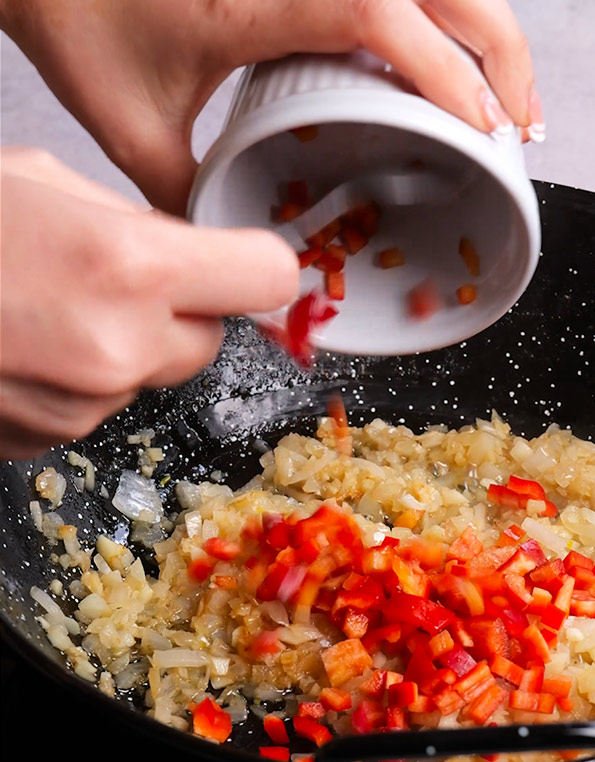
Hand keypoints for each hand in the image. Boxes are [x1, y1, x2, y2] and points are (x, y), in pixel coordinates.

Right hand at [0, 148, 297, 458]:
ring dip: (123, 347)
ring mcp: (84, 407)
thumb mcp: (42, 182)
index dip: (257, 265)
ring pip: (149, 376)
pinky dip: (79, 380)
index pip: (264, 277)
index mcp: (127, 266)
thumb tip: (188, 250)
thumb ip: (134, 221)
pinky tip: (26, 346)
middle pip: (209, 340)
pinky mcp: (51, 441)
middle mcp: (118, 349)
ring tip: (45, 308)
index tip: (243, 262)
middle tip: (121, 280)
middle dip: (181, 312)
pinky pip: (99, 406)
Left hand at [1, 0, 539, 215]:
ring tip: (508, 95)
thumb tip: (235, 243)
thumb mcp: (133, 127)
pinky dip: (444, 11)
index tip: (486, 130)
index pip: (383, 18)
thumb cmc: (76, 15)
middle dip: (500, 54)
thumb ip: (190, 193)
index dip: (448, 73)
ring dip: (486, 27)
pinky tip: (457, 48)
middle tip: (521, 126)